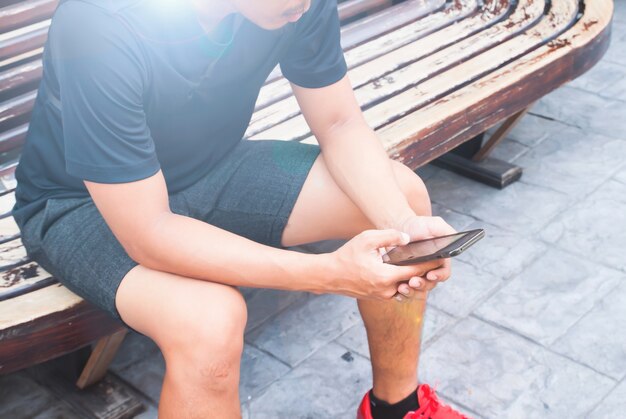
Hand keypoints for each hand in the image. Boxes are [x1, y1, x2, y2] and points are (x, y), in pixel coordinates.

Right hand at [324, 229, 443, 299]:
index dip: (431, 265)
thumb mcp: (368, 239)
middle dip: (426, 274)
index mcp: (386, 276)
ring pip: (407, 290)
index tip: (442, 258)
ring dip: (416, 281)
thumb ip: (390, 236)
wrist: (329, 275)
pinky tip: (408, 274)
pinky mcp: (378, 298)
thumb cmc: (347, 256)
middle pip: (415, 283)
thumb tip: (408, 238)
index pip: (416, 271)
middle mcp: (387, 290)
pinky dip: (405, 284)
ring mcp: (383, 296)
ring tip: (424, 269)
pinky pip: (398, 292)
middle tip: (438, 263)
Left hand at [390, 215, 456, 299]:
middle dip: (423, 285)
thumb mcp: (434, 224)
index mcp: (440, 260)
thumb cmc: (418, 225)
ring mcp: (416, 275)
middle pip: (430, 284)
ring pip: (417, 290)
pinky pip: (405, 290)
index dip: (439, 276)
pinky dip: (401, 293)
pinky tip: (396, 290)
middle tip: (413, 282)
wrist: (399, 228)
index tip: (430, 275)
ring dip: (411, 291)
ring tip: (402, 287)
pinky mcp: (403, 278)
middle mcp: (429, 270)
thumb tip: (455, 239)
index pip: (444, 273)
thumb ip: (446, 231)